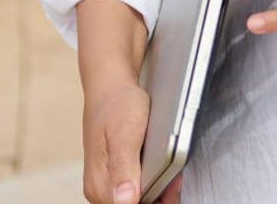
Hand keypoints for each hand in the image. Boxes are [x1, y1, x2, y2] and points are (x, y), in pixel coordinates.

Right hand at [82, 74, 178, 203]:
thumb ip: (124, 168)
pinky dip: (154, 186)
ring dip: (158, 194)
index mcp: (99, 184)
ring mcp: (108, 182)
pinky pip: (137, 189)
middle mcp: (99, 188)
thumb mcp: (124, 132)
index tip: (171, 189)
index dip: (154, 202)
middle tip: (176, 182)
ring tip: (175, 178)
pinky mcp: (116, 174)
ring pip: (137, 200)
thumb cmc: (116, 103)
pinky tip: (167, 176)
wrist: (111, 85)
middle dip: (158, 199)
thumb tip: (125, 200)